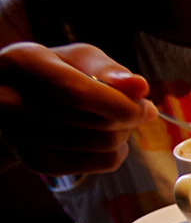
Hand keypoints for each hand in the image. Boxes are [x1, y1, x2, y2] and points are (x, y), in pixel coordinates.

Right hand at [0, 41, 152, 174]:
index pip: (77, 93)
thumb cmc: (56, 71)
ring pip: (101, 145)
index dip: (120, 104)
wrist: (17, 99)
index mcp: (21, 64)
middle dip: (128, 118)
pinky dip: (117, 153)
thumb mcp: (77, 58)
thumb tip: (139, 87)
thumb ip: (108, 68)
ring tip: (118, 121)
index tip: (145, 106)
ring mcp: (17, 136)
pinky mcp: (33, 162)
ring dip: (125, 134)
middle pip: (96, 123)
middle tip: (134, 110)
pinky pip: (100, 164)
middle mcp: (10, 102)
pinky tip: (108, 139)